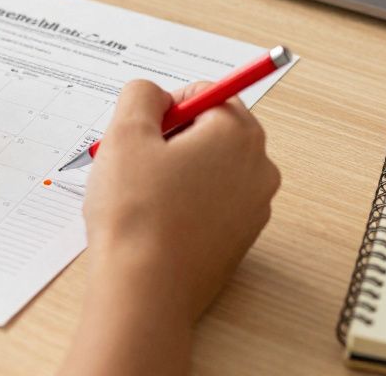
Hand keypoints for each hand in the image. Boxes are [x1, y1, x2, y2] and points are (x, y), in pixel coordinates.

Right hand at [84, 79, 280, 322]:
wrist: (144, 291)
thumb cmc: (136, 214)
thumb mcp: (125, 133)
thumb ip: (141, 95)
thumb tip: (155, 95)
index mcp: (239, 134)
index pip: (204, 93)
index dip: (164, 109)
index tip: (142, 136)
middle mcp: (259, 168)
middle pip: (210, 130)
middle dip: (171, 140)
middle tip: (136, 165)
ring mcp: (254, 208)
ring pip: (209, 168)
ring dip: (174, 172)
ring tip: (141, 197)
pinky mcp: (240, 240)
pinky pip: (212, 203)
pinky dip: (184, 204)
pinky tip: (155, 222)